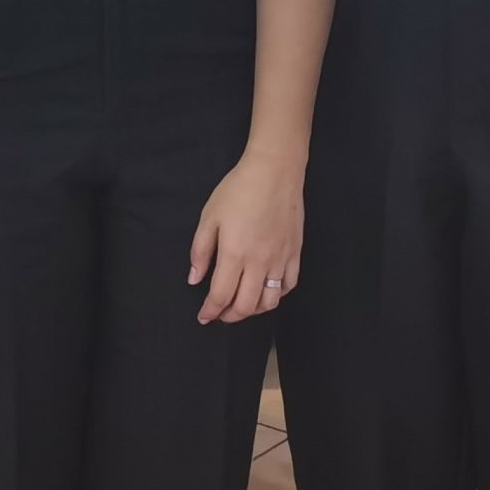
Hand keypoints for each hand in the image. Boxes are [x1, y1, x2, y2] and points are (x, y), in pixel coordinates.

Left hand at [190, 149, 303, 324]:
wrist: (274, 172)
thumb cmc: (237, 190)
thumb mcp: (209, 216)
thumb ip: (200, 251)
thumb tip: (194, 279)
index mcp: (234, 254)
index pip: (221, 295)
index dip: (210, 311)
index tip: (203, 317)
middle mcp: (259, 263)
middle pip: (246, 306)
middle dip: (230, 316)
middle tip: (220, 313)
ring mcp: (280, 260)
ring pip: (270, 302)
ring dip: (254, 310)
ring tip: (241, 304)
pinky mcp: (295, 254)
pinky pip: (288, 286)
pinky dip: (276, 295)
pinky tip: (265, 290)